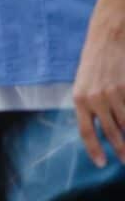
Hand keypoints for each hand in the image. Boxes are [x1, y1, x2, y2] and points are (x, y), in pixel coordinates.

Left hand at [73, 9, 124, 167]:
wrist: (109, 36)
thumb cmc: (94, 62)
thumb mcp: (83, 84)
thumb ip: (88, 106)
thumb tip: (98, 129)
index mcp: (79, 99)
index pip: (86, 131)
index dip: (94, 149)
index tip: (101, 163)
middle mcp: (96, 98)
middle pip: (111, 132)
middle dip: (120, 149)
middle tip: (124, 162)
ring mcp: (115, 93)